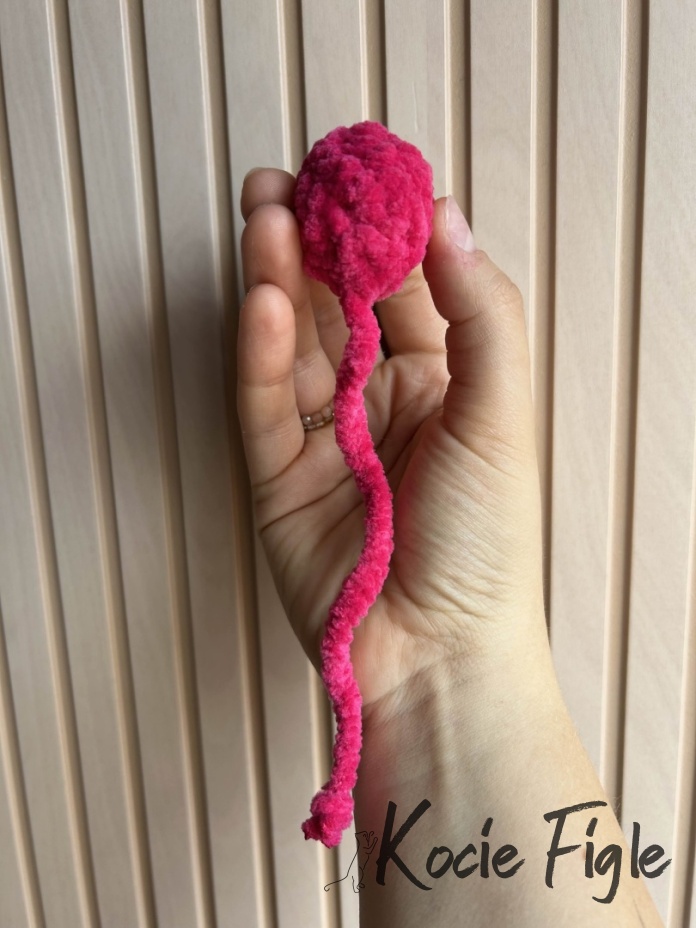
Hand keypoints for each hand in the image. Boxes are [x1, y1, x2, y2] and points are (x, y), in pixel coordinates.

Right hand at [237, 169, 545, 719]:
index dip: (379, 233)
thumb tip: (447, 214)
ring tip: (264, 217)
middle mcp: (377, 400)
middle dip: (309, 244)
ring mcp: (322, 436)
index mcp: (439, 381)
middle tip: (284, 184)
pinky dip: (260, 351)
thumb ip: (478, 312)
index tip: (358, 176)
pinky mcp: (277, 475)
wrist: (440, 653)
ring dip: (276, 279)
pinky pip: (264, 402)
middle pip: (334, 306)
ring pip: (291, 342)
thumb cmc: (486, 541)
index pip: (401, 289)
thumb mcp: (503, 414)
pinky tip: (263, 300)